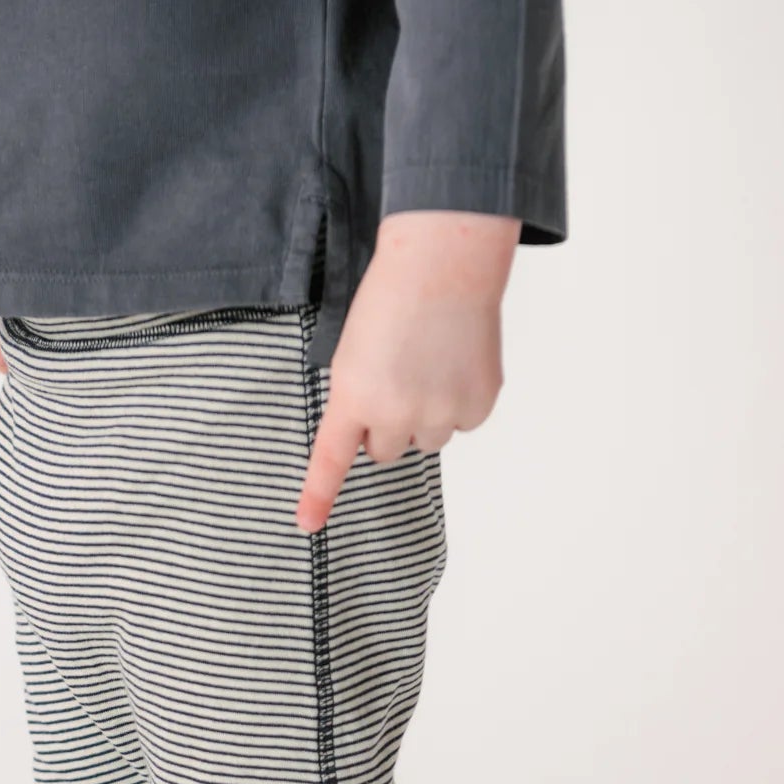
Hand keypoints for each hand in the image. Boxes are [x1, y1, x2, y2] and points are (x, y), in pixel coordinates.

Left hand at [295, 210, 519, 533]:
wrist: (445, 259)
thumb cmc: (393, 294)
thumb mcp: (353, 348)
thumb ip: (358, 397)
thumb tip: (378, 437)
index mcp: (354, 394)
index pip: (332, 457)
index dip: (318, 495)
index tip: (306, 525)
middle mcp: (396, 412)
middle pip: (384, 451)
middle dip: (388, 425)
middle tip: (398, 377)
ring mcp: (440, 412)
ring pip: (426, 440)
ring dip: (425, 415)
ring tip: (430, 363)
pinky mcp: (477, 404)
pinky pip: (463, 424)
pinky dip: (461, 401)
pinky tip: (457, 361)